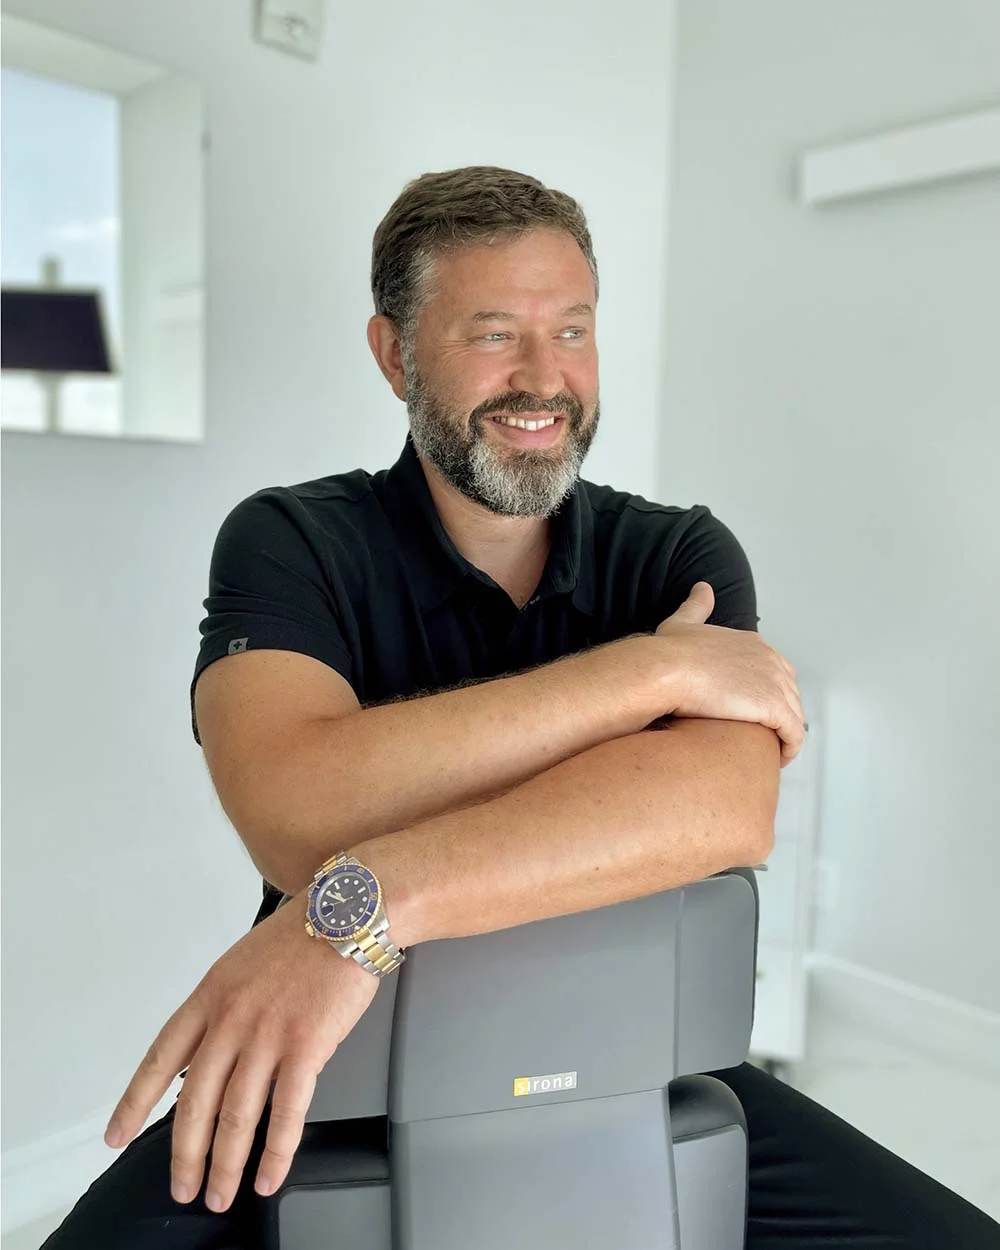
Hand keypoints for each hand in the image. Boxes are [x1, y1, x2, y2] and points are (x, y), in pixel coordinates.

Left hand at [104, 888, 378, 1211]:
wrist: (347, 915)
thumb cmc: (301, 935)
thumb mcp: (240, 965)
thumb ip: (220, 1008)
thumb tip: (207, 1056)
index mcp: (209, 997)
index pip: (159, 1059)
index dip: (135, 1103)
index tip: (116, 1136)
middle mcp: (230, 1020)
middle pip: (194, 1102)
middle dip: (185, 1155)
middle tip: (183, 1188)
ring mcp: (267, 1035)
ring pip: (236, 1116)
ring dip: (226, 1164)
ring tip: (222, 1194)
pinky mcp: (307, 1047)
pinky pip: (286, 1114)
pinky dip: (275, 1153)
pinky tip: (269, 1176)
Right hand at [654, 582, 804, 764]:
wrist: (666, 670)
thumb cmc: (670, 651)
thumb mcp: (684, 621)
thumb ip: (697, 606)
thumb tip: (702, 587)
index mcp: (754, 644)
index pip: (774, 669)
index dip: (766, 690)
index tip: (752, 708)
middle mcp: (771, 660)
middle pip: (788, 692)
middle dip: (779, 712)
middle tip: (763, 734)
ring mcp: (776, 684)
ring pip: (793, 715)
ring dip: (785, 734)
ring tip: (771, 752)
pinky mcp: (776, 709)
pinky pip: (793, 734)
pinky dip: (790, 748)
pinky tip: (779, 759)